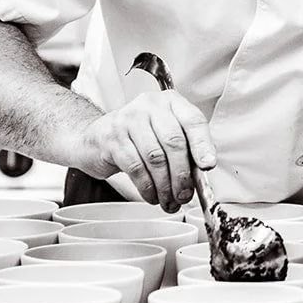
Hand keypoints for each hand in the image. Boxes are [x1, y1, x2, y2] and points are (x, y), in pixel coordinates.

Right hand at [68, 91, 216, 211]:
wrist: (95, 138)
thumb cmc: (137, 137)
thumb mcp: (163, 134)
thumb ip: (184, 148)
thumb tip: (201, 171)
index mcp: (170, 102)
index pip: (193, 120)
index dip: (203, 144)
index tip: (208, 165)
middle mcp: (150, 106)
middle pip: (174, 141)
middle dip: (182, 174)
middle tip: (185, 194)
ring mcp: (128, 120)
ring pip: (155, 158)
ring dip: (165, 186)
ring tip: (170, 200)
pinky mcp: (112, 138)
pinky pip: (136, 168)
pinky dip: (147, 187)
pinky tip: (152, 196)